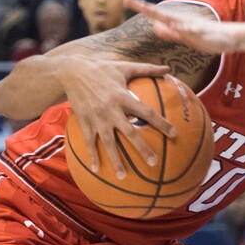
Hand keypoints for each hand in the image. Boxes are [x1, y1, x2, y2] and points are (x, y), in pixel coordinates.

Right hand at [55, 56, 174, 176]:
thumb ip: (148, 69)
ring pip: (108, 143)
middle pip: (130, 133)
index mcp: (124, 96)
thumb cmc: (102, 69)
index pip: (147, 112)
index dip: (161, 123)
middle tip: (153, 163)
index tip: (174, 134)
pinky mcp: (84, 122)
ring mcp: (97, 118)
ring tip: (123, 177)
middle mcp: (112, 110)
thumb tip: (168, 68)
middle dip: (142, 148)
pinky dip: (92, 155)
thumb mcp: (125, 67)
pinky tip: (96, 169)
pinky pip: (89, 142)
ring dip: (116, 160)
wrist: (71, 72)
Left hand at [124, 0, 237, 54]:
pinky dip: (183, 28)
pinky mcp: (203, 33)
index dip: (141, 7)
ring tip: (146, 10)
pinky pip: (192, 31)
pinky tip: (176, 26)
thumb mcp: (184, 37)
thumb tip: (154, 26)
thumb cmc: (207, 37)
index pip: (155, 14)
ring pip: (174, 20)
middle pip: (159, 13)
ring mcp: (193, 26)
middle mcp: (182, 21)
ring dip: (161, 16)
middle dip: (144, 7)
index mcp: (177, 22)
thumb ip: (169, 32)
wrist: (229, 38)